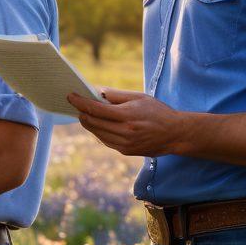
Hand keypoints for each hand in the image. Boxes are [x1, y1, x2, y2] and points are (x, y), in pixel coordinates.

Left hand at [68, 89, 182, 157]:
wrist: (175, 134)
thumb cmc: (157, 111)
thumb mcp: (139, 97)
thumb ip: (116, 95)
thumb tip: (97, 93)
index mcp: (127, 116)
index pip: (96, 109)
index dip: (80, 102)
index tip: (70, 96)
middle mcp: (125, 132)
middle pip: (93, 123)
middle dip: (82, 113)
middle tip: (75, 104)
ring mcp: (125, 144)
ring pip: (97, 133)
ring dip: (88, 123)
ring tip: (84, 114)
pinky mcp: (126, 151)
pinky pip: (105, 141)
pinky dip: (98, 132)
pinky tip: (97, 125)